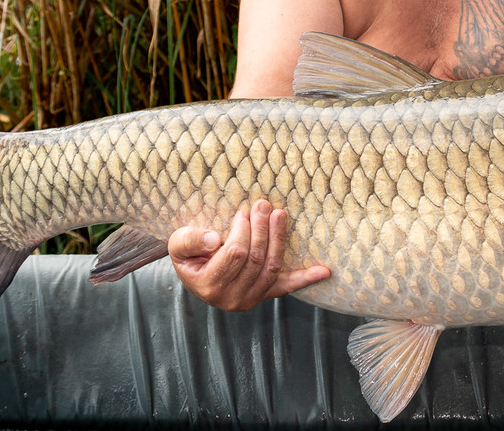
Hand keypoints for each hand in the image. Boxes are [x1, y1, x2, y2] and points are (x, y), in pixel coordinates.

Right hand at [168, 199, 330, 310]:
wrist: (195, 273)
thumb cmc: (188, 255)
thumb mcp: (179, 245)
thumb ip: (190, 240)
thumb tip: (214, 239)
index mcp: (210, 286)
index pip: (236, 254)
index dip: (242, 231)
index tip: (242, 212)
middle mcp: (232, 299)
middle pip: (256, 259)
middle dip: (262, 229)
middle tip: (263, 205)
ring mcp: (250, 299)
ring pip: (272, 268)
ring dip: (279, 239)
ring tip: (280, 214)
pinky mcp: (264, 295)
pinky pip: (287, 287)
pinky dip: (306, 279)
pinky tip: (324, 271)